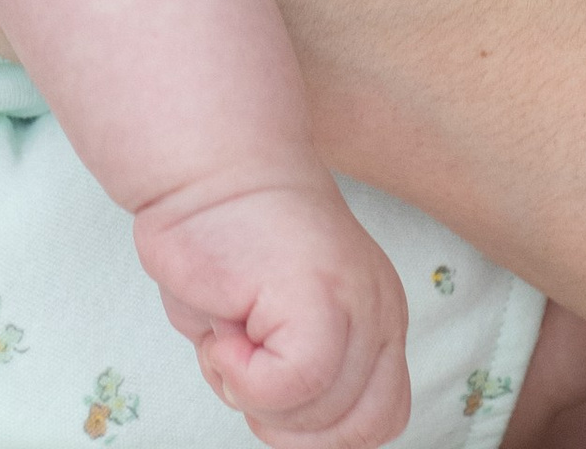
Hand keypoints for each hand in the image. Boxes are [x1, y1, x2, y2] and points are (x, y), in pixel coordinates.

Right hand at [137, 171, 409, 448]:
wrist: (206, 164)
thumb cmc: (224, 243)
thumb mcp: (272, 327)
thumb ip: (297, 377)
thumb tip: (290, 428)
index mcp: (377, 318)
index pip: (378, 421)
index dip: (317, 434)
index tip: (267, 393)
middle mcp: (380, 311)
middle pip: (354, 431)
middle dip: (286, 424)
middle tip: (241, 361)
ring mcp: (357, 303)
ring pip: (318, 417)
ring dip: (253, 393)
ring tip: (230, 326)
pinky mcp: (320, 297)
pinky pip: (289, 387)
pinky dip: (242, 375)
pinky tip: (225, 324)